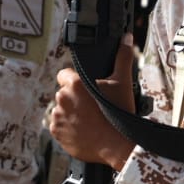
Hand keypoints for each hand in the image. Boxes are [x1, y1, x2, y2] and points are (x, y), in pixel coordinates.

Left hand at [47, 36, 136, 171]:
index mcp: (74, 84)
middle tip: (92, 107)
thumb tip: (126, 38)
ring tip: (89, 120)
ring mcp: (57, 117)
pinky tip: (84, 131)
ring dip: (71, 113)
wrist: (118, 146)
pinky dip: (68, 129)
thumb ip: (122, 57)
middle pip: (64, 94)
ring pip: (61, 110)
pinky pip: (59, 127)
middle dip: (75, 98)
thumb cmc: (120, 113)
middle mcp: (61, 99)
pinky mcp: (56, 133)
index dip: (75, 80)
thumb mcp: (123, 82)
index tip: (86, 89)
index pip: (64, 75)